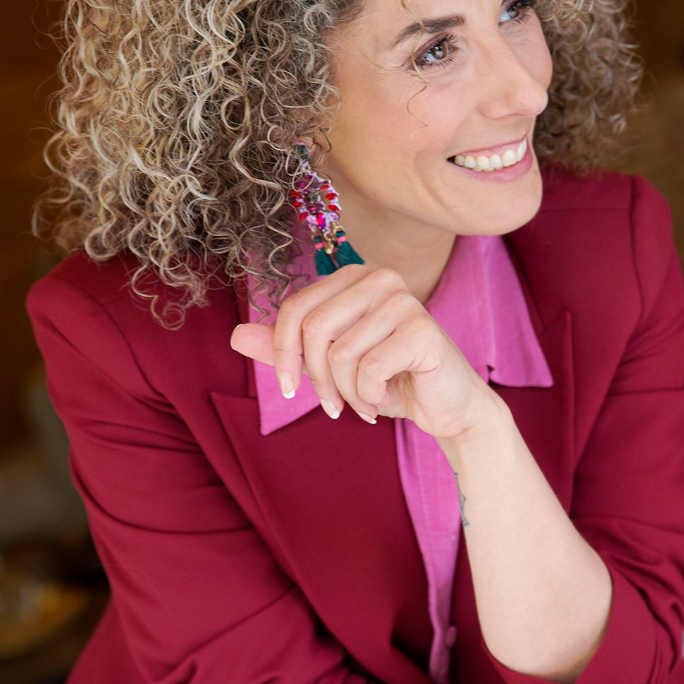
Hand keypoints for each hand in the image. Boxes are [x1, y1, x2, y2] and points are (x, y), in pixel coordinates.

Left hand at [230, 262, 495, 438]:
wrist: (448, 407)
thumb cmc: (390, 381)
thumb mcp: (332, 365)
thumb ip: (288, 349)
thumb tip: (235, 336)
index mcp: (354, 277)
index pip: (294, 309)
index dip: (282, 354)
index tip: (292, 391)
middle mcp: (379, 278)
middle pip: (313, 330)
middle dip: (316, 379)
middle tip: (333, 407)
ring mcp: (404, 300)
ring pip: (340, 354)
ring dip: (346, 393)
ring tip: (365, 404)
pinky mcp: (423, 330)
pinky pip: (368, 370)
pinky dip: (369, 397)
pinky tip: (385, 400)